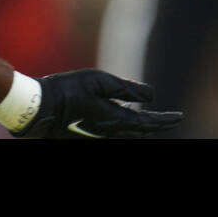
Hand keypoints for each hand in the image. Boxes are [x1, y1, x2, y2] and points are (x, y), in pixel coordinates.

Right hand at [13, 69, 181, 138]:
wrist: (38, 108)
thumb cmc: (67, 90)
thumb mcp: (100, 81)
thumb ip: (127, 89)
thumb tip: (152, 97)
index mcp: (115, 120)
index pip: (147, 123)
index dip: (164, 120)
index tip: (179, 117)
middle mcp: (109, 132)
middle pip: (140, 131)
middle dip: (157, 125)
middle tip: (173, 119)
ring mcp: (97, 135)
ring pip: (128, 133)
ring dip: (143, 127)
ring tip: (156, 122)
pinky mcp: (88, 133)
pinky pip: (115, 133)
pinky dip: (128, 128)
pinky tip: (129, 121)